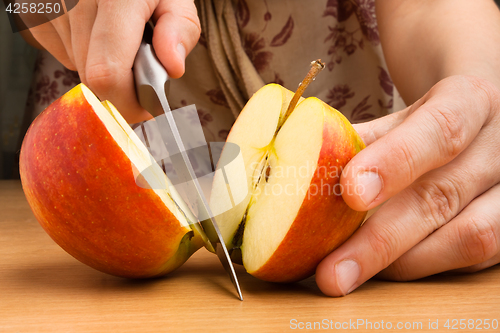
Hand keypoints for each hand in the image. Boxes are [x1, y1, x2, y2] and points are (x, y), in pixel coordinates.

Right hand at [25, 0, 200, 122]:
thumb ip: (180, 29)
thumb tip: (172, 68)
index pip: (108, 74)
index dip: (128, 102)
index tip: (148, 105)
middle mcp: (74, 1)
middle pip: (93, 79)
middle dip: (123, 86)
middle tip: (140, 64)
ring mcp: (48, 7)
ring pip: (79, 69)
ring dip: (103, 66)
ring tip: (118, 37)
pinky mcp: (33, 13)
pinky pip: (63, 55)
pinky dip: (84, 53)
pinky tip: (96, 30)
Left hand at [316, 75, 499, 295]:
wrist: (486, 115)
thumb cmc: (431, 119)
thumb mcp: (401, 117)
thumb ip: (360, 142)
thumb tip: (298, 174)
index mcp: (472, 99)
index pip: (440, 128)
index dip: (395, 161)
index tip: (350, 191)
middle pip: (445, 195)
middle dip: (382, 240)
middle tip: (332, 272)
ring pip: (469, 238)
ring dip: (401, 263)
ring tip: (349, 275)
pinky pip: (471, 259)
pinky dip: (422, 267)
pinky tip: (383, 270)